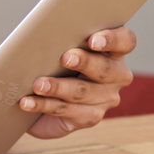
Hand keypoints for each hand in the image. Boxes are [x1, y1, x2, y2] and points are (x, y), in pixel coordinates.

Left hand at [21, 26, 135, 138]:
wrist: (40, 97)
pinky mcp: (89, 117)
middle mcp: (116, 75)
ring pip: (83, 92)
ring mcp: (105, 98)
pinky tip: (28, 102)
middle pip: (106, 68)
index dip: (113, 40)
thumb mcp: (57, 47)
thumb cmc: (52, 62)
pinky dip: (44, 105)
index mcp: (112, 51)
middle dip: (85, 62)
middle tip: (65, 58)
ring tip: (37, 84)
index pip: (125, 41)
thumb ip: (58, 39)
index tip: (94, 40)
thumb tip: (39, 36)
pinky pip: (67, 111)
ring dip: (58, 87)